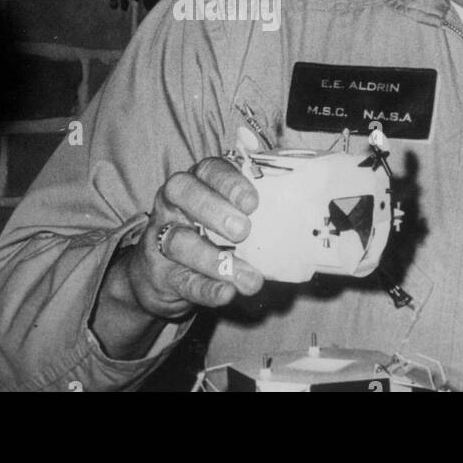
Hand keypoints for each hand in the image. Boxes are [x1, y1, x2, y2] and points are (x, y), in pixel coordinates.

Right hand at [122, 157, 265, 320]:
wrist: (161, 275)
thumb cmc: (208, 237)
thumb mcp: (227, 217)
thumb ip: (254, 215)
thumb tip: (302, 223)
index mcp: (196, 181)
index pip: (207, 169)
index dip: (228, 181)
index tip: (252, 202)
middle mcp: (172, 203)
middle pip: (183, 192)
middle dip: (213, 209)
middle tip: (242, 230)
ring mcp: (159, 237)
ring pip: (179, 241)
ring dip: (214, 259)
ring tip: (247, 277)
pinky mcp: (159, 273)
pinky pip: (181, 279)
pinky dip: (206, 287)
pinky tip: (227, 293)